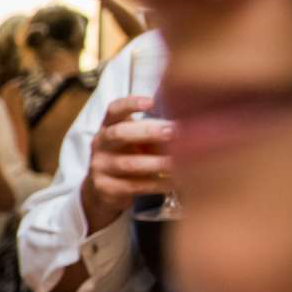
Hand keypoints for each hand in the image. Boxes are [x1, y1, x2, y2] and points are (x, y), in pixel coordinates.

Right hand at [81, 94, 174, 222]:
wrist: (104, 190)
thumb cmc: (130, 157)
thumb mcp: (137, 141)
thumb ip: (156, 132)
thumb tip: (191, 126)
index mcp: (108, 126)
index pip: (114, 110)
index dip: (130, 104)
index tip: (152, 102)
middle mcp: (100, 144)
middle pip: (118, 133)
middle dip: (147, 132)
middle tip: (173, 132)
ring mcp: (99, 167)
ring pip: (128, 163)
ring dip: (156, 162)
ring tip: (179, 163)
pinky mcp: (105, 188)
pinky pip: (133, 186)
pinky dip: (156, 184)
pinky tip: (173, 183)